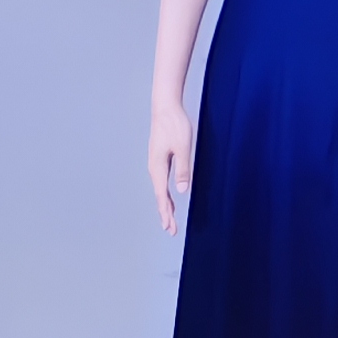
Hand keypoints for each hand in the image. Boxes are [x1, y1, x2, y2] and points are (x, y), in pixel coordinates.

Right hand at [148, 97, 193, 234]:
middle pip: (159, 196)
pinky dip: (166, 193)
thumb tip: (183, 190)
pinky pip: (162, 181)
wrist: (165, 108)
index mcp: (158, 168)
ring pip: (160, 190)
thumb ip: (183, 169)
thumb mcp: (184, 148)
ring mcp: (156, 164)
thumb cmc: (175, 126)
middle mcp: (154, 168)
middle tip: (170, 230)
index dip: (166, 214)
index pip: (162, 197)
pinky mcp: (160, 158)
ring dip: (166, 205)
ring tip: (170, 218)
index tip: (169, 228)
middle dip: (165, 214)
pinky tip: (171, 196)